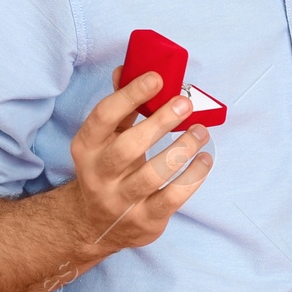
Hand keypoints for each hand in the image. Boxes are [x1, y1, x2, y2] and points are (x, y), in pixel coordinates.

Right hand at [68, 64, 213, 255]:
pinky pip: (172, 198)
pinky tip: (205, 159)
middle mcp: (99, 175)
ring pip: (153, 175)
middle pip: (128, 147)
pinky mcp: (144, 220)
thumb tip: (127, 68)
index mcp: (87, 147)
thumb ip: (120, 106)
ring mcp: (120, 201)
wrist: (95, 224)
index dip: (130, 95)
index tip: (156, 78)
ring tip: (201, 131)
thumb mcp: (106, 138)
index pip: (104, 117)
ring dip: (182, 150)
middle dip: (159, 123)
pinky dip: (192, 177)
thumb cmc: (109, 167)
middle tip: (186, 103)